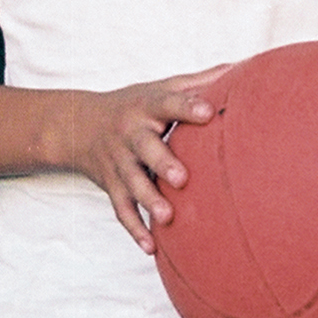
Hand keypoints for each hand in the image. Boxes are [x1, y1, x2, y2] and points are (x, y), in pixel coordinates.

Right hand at [63, 69, 231, 251]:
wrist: (77, 126)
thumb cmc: (132, 106)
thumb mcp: (159, 88)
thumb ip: (197, 83)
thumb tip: (239, 68)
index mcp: (146, 106)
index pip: (167, 103)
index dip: (187, 107)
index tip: (208, 111)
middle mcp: (130, 134)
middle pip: (145, 148)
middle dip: (162, 162)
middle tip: (182, 178)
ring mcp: (119, 162)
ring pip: (131, 183)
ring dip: (148, 200)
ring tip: (167, 218)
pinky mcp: (111, 186)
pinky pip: (121, 210)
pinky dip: (134, 229)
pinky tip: (151, 248)